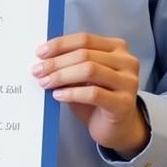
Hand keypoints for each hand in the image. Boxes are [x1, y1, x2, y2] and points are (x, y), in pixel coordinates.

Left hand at [33, 33, 147, 158]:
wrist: (117, 127)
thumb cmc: (97, 98)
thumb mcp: (83, 76)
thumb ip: (70, 63)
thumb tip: (43, 59)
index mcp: (117, 48)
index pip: (84, 39)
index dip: (60, 45)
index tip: (40, 53)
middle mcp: (127, 62)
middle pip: (85, 54)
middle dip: (56, 62)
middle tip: (37, 71)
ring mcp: (129, 82)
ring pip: (89, 70)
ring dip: (62, 76)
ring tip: (45, 83)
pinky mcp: (124, 103)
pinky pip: (93, 93)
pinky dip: (71, 93)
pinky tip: (58, 95)